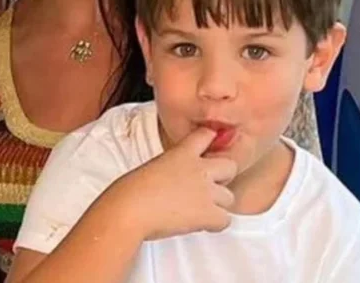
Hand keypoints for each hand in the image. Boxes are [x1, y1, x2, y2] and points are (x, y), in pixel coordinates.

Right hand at [115, 127, 236, 240]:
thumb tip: (173, 183)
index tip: (209, 149)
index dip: (211, 141)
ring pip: (229, 197)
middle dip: (223, 177)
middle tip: (208, 188)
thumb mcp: (151, 168)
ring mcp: (206, 190)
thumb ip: (170, 170)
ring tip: (198, 211)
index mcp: (182, 153)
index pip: (206, 135)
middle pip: (230, 166)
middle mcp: (199, 168)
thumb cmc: (131, 191)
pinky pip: (225, 220)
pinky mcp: (208, 213)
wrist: (130, 208)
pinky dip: (214, 225)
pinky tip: (199, 225)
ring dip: (217, 205)